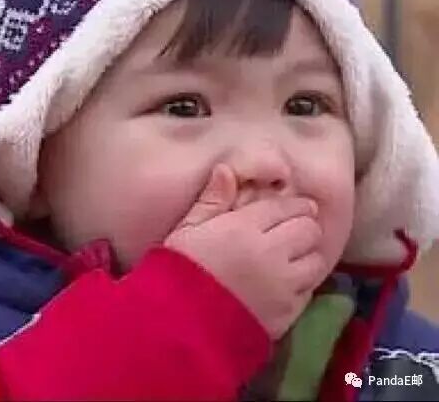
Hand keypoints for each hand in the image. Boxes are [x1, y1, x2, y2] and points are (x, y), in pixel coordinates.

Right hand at [164, 164, 324, 339]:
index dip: (295, 205)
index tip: (297, 207)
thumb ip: (211, 200)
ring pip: (316, 260)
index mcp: (245, 228)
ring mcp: (283, 286)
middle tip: (292, 231)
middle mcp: (271, 253)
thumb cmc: (180, 270)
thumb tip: (227, 170)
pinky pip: (309, 290)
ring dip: (307, 255)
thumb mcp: (188, 229)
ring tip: (292, 258)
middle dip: (303, 227)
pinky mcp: (287, 313)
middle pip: (308, 230)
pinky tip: (286, 284)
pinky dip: (302, 283)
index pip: (286, 208)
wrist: (179, 325)